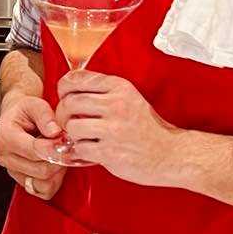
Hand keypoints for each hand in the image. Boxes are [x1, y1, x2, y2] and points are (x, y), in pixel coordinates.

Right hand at [0, 91, 67, 200]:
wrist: (16, 116)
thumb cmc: (24, 110)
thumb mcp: (35, 103)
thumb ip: (45, 116)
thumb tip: (55, 132)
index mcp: (6, 135)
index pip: (34, 151)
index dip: (55, 149)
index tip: (66, 142)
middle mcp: (6, 155)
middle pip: (40, 170)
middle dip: (59, 160)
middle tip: (67, 148)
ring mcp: (12, 169)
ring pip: (42, 183)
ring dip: (57, 172)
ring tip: (58, 155)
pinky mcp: (20, 179)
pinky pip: (41, 191)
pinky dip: (53, 182)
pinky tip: (54, 166)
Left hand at [54, 70, 189, 187]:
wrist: (171, 154)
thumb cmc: (147, 128)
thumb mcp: (129, 98)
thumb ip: (103, 91)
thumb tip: (70, 87)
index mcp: (119, 87)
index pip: (77, 78)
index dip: (63, 87)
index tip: (63, 95)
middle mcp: (116, 104)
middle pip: (70, 102)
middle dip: (62, 113)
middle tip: (66, 121)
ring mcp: (113, 129)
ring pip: (72, 125)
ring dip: (71, 134)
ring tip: (81, 137)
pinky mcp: (110, 151)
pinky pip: (80, 148)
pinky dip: (80, 150)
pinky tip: (90, 150)